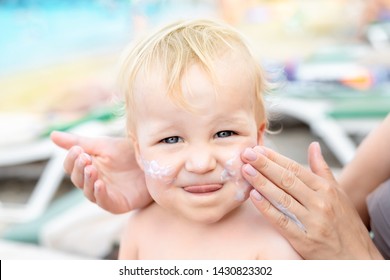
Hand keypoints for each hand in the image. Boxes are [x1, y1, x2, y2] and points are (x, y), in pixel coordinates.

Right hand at [50, 131, 151, 213]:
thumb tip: (51, 135)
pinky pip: (104, 202)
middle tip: (85, 158)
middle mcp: (94, 182)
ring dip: (88, 181)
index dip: (72, 159)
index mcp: (88, 167)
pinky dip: (100, 194)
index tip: (78, 149)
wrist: (154, 162)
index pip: (71, 166)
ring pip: (88, 192)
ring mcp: (105, 194)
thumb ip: (79, 141)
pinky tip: (100, 183)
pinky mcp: (117, 204)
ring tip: (92, 169)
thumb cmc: (129, 153)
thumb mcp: (104, 145)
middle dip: (79, 168)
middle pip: (77, 179)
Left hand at [241, 142, 382, 258]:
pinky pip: (282, 220)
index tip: (259, 149)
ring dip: (261, 182)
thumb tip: (313, 146)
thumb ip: (322, 169)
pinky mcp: (304, 239)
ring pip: (282, 198)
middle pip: (286, 180)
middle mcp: (320, 202)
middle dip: (264, 165)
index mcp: (326, 189)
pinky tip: (253, 196)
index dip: (275, 158)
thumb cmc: (345, 223)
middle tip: (247, 154)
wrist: (356, 257)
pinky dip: (267, 208)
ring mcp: (312, 221)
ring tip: (246, 170)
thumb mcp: (338, 192)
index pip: (295, 169)